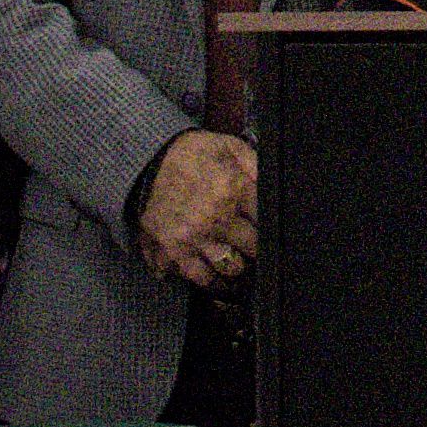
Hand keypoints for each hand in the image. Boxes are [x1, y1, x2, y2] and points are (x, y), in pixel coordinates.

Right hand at [137, 132, 259, 287]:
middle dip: (254, 250)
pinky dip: (205, 279)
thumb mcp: (230, 147)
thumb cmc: (192, 153)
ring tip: (236, 265)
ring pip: (225, 271)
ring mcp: (191, 239)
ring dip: (232, 270)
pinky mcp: (170, 250)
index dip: (271, 229)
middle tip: (253, 248)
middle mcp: (213, 220)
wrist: (147, 159)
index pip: (266, 224)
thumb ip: (257, 167)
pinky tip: (212, 275)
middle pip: (249, 252)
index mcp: (232, 191)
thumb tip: (278, 187)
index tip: (270, 232)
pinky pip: (194, 277)